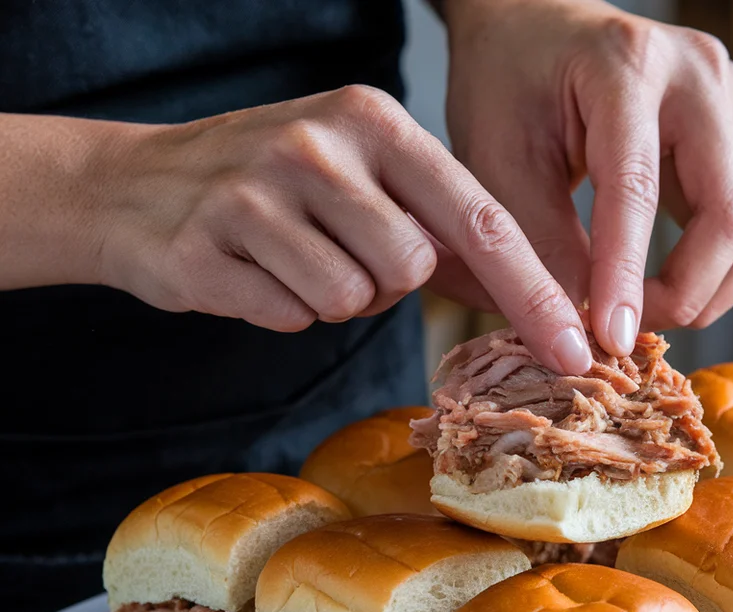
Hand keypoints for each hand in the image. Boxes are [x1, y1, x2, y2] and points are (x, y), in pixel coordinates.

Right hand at [94, 87, 592, 372]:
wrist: (135, 185)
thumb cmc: (279, 187)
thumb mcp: (363, 176)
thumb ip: (441, 224)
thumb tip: (540, 298)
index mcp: (377, 122)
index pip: (481, 218)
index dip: (534, 292)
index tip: (578, 350)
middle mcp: (322, 144)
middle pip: (415, 268)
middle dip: (388, 283)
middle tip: (339, 251)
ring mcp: (259, 188)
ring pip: (353, 300)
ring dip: (333, 299)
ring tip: (292, 256)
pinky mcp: (209, 242)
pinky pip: (290, 317)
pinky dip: (281, 310)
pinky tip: (251, 270)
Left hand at [442, 0, 732, 355]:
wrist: (533, 21)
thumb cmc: (506, 77)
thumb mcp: (497, 156)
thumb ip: (538, 239)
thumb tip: (579, 327)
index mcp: (628, 66)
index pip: (639, 188)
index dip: (626, 275)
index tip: (610, 338)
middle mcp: (701, 76)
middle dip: (687, 292)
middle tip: (626, 328)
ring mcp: (730, 102)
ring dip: (708, 289)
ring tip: (641, 310)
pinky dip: (711, 267)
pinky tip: (660, 283)